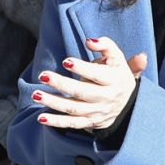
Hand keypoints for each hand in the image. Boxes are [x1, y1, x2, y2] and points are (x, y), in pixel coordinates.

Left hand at [28, 37, 150, 132]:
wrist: (129, 104)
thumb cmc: (117, 74)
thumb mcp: (117, 58)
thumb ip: (106, 46)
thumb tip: (89, 41)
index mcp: (114, 80)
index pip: (97, 75)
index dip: (81, 68)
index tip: (65, 61)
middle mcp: (106, 98)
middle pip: (82, 92)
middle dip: (61, 85)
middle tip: (42, 75)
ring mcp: (97, 112)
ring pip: (74, 109)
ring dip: (53, 102)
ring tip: (36, 94)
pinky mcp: (90, 122)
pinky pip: (72, 124)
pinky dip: (57, 122)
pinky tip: (41, 117)